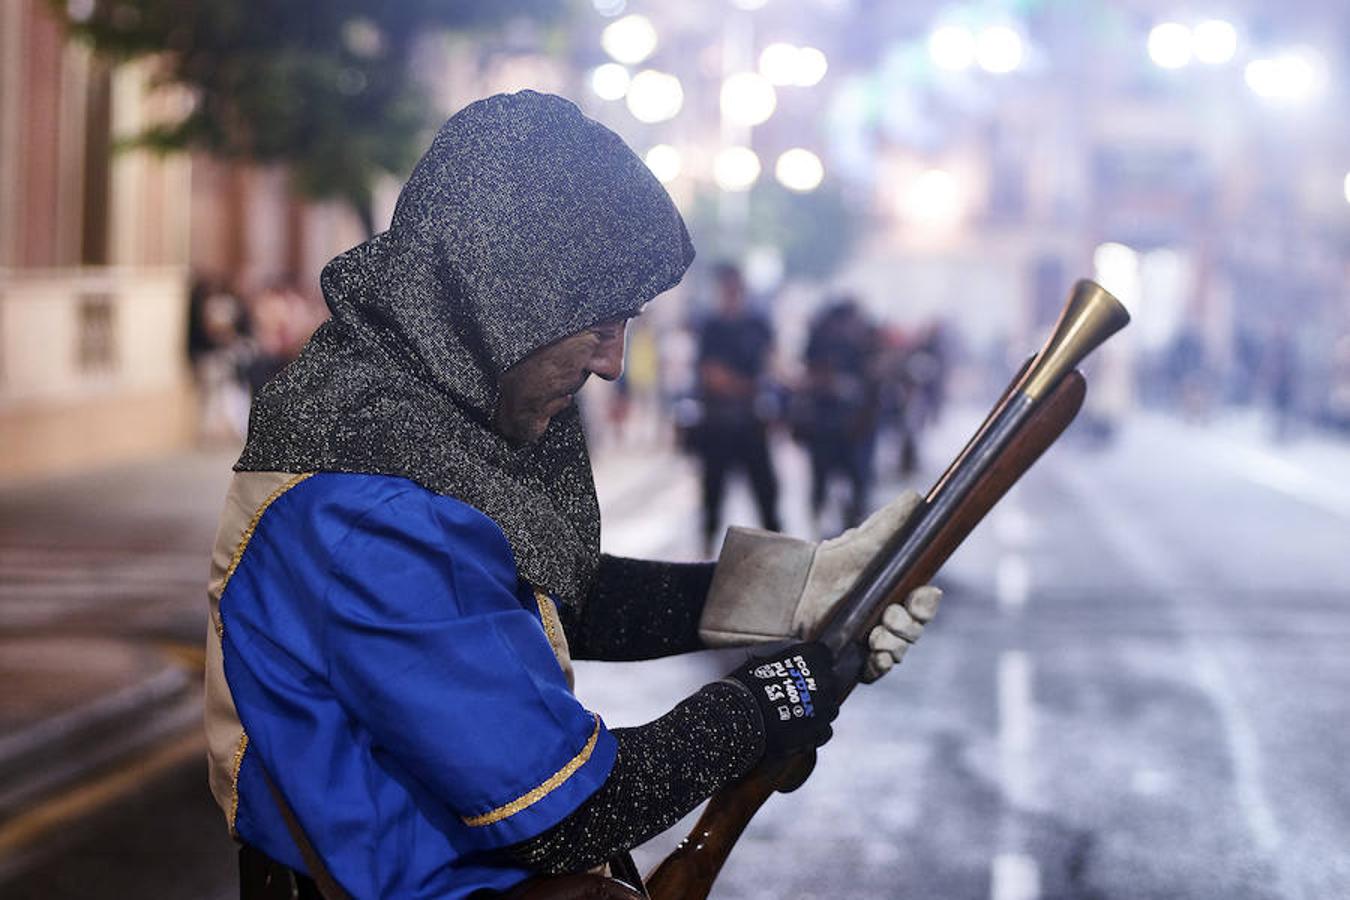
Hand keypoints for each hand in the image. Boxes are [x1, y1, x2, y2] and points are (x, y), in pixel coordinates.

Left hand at [700, 492, 940, 686]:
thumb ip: (893, 521)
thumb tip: (917, 496)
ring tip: (875, 638)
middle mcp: (885, 616)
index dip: (926, 604)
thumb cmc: (832, 562)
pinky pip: (879, 670)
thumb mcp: (865, 540)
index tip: (919, 597)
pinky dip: (881, 667)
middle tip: (889, 618)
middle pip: (914, 630)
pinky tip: (873, 658)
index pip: (924, 603)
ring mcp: (870, 638)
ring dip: (894, 647)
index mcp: (894, 590)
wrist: (795, 590)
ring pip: (898, 651)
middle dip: (908, 627)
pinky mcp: (853, 658)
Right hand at [725, 642, 838, 758]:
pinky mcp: (820, 731)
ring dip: (819, 708)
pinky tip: (800, 729)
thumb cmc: (747, 688)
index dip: (814, 660)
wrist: (741, 720)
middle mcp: (823, 680)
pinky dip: (815, 730)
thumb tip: (785, 666)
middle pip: (830, 680)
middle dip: (818, 685)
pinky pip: (825, 729)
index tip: (807, 666)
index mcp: (810, 658)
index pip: (824, 653)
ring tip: (798, 712)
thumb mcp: (763, 664)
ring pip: (831, 706)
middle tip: (798, 692)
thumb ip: (784, 663)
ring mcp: (825, 708)